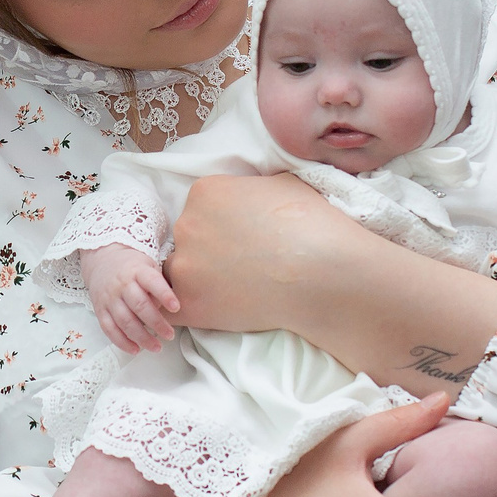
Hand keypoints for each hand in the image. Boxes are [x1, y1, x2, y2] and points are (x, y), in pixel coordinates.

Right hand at [84, 244, 177, 351]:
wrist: (102, 261)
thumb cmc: (132, 267)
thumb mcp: (148, 267)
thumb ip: (158, 286)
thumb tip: (167, 310)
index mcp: (137, 271)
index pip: (152, 282)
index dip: (164, 295)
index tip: (176, 307)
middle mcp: (122, 285)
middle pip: (139, 306)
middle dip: (156, 323)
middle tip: (170, 335)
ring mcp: (109, 298)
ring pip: (125, 321)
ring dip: (141, 337)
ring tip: (156, 347)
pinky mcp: (100, 310)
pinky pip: (109, 329)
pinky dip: (122, 342)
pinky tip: (135, 349)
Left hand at [163, 173, 355, 334]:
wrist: (324, 274)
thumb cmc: (312, 226)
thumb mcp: (282, 184)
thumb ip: (252, 188)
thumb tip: (250, 196)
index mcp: (206, 191)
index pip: (201, 209)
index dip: (222, 226)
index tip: (243, 239)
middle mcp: (187, 224)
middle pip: (189, 239)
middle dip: (210, 251)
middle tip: (242, 266)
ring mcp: (185, 265)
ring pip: (179, 273)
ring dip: (199, 281)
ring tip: (234, 290)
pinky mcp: (190, 303)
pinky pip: (172, 308)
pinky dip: (185, 311)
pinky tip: (208, 312)